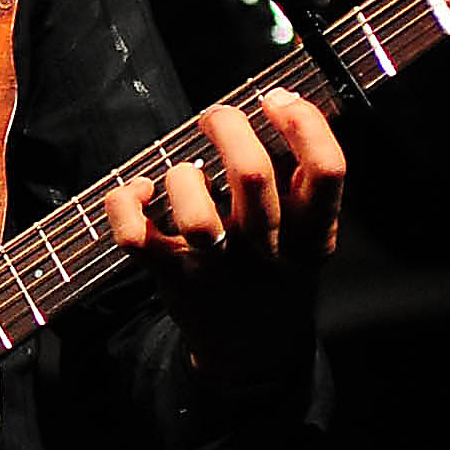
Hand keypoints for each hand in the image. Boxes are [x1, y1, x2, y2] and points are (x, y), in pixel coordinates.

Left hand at [102, 89, 344, 396]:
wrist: (250, 349)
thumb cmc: (274, 268)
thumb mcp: (308, 233)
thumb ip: (301, 179)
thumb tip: (279, 99)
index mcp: (312, 235)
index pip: (325, 169)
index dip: (303, 122)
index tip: (277, 100)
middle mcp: (267, 251)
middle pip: (253, 174)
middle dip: (229, 127)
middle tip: (217, 117)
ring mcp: (217, 267)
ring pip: (194, 213)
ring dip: (183, 177)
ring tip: (186, 173)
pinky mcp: (172, 276)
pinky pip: (133, 236)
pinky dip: (125, 201)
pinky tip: (141, 191)